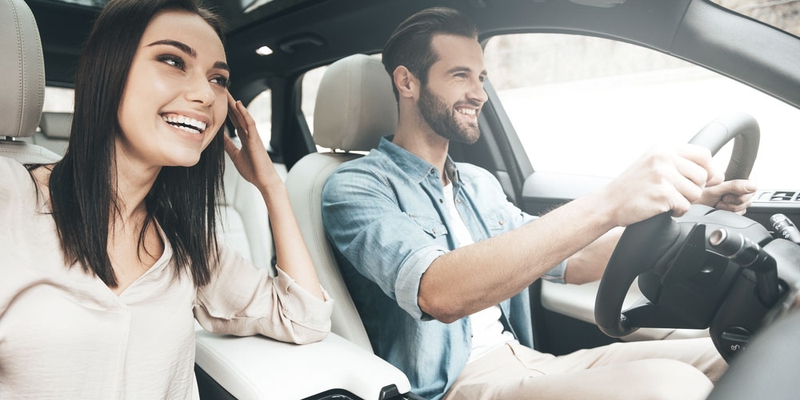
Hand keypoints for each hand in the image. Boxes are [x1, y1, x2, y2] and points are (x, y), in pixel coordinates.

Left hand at [224, 92, 281, 192]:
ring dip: (236, 104)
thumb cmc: (253, 170)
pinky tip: (239, 104)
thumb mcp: (235, 155)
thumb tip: (218, 137)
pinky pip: (250, 123)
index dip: (228, 111)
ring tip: (229, 93)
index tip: (220, 101)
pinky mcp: (256, 139)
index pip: (234, 121)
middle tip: (222, 90)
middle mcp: (249, 134)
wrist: (264, 180)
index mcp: (244, 138)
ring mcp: (253, 135)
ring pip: (243, 116)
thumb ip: (228, 145)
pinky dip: (245, 113)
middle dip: (230, 103)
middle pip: (238, 115)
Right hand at [601, 143, 722, 226]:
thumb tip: (717, 174)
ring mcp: (662, 175)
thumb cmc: (633, 185)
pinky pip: (685, 206)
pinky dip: (677, 211)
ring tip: (667, 200)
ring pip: (695, 193)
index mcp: (664, 147)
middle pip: (702, 176)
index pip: (703, 154)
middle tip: (677, 194)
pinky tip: (663, 208)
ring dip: (685, 201)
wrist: (608, 202)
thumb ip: (681, 162)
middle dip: (694, 189)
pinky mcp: (662, 193)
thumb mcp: (653, 162)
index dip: (710, 170)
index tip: (707, 181)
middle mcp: (664, 158)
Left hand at [695, 179, 756, 214]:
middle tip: (723, 199)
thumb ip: (734, 186)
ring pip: (746, 204)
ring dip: (732, 207)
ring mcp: (734, 196)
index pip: (751, 181)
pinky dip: (731, 213)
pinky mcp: (732, 206)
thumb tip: (753, 186)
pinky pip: (741, 211)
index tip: (733, 193)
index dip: (746, 189)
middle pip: (750, 195)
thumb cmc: (697, 194)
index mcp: (733, 176)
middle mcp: (735, 185)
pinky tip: (720, 209)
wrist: (689, 206)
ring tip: (718, 204)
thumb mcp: (715, 189)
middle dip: (736, 201)